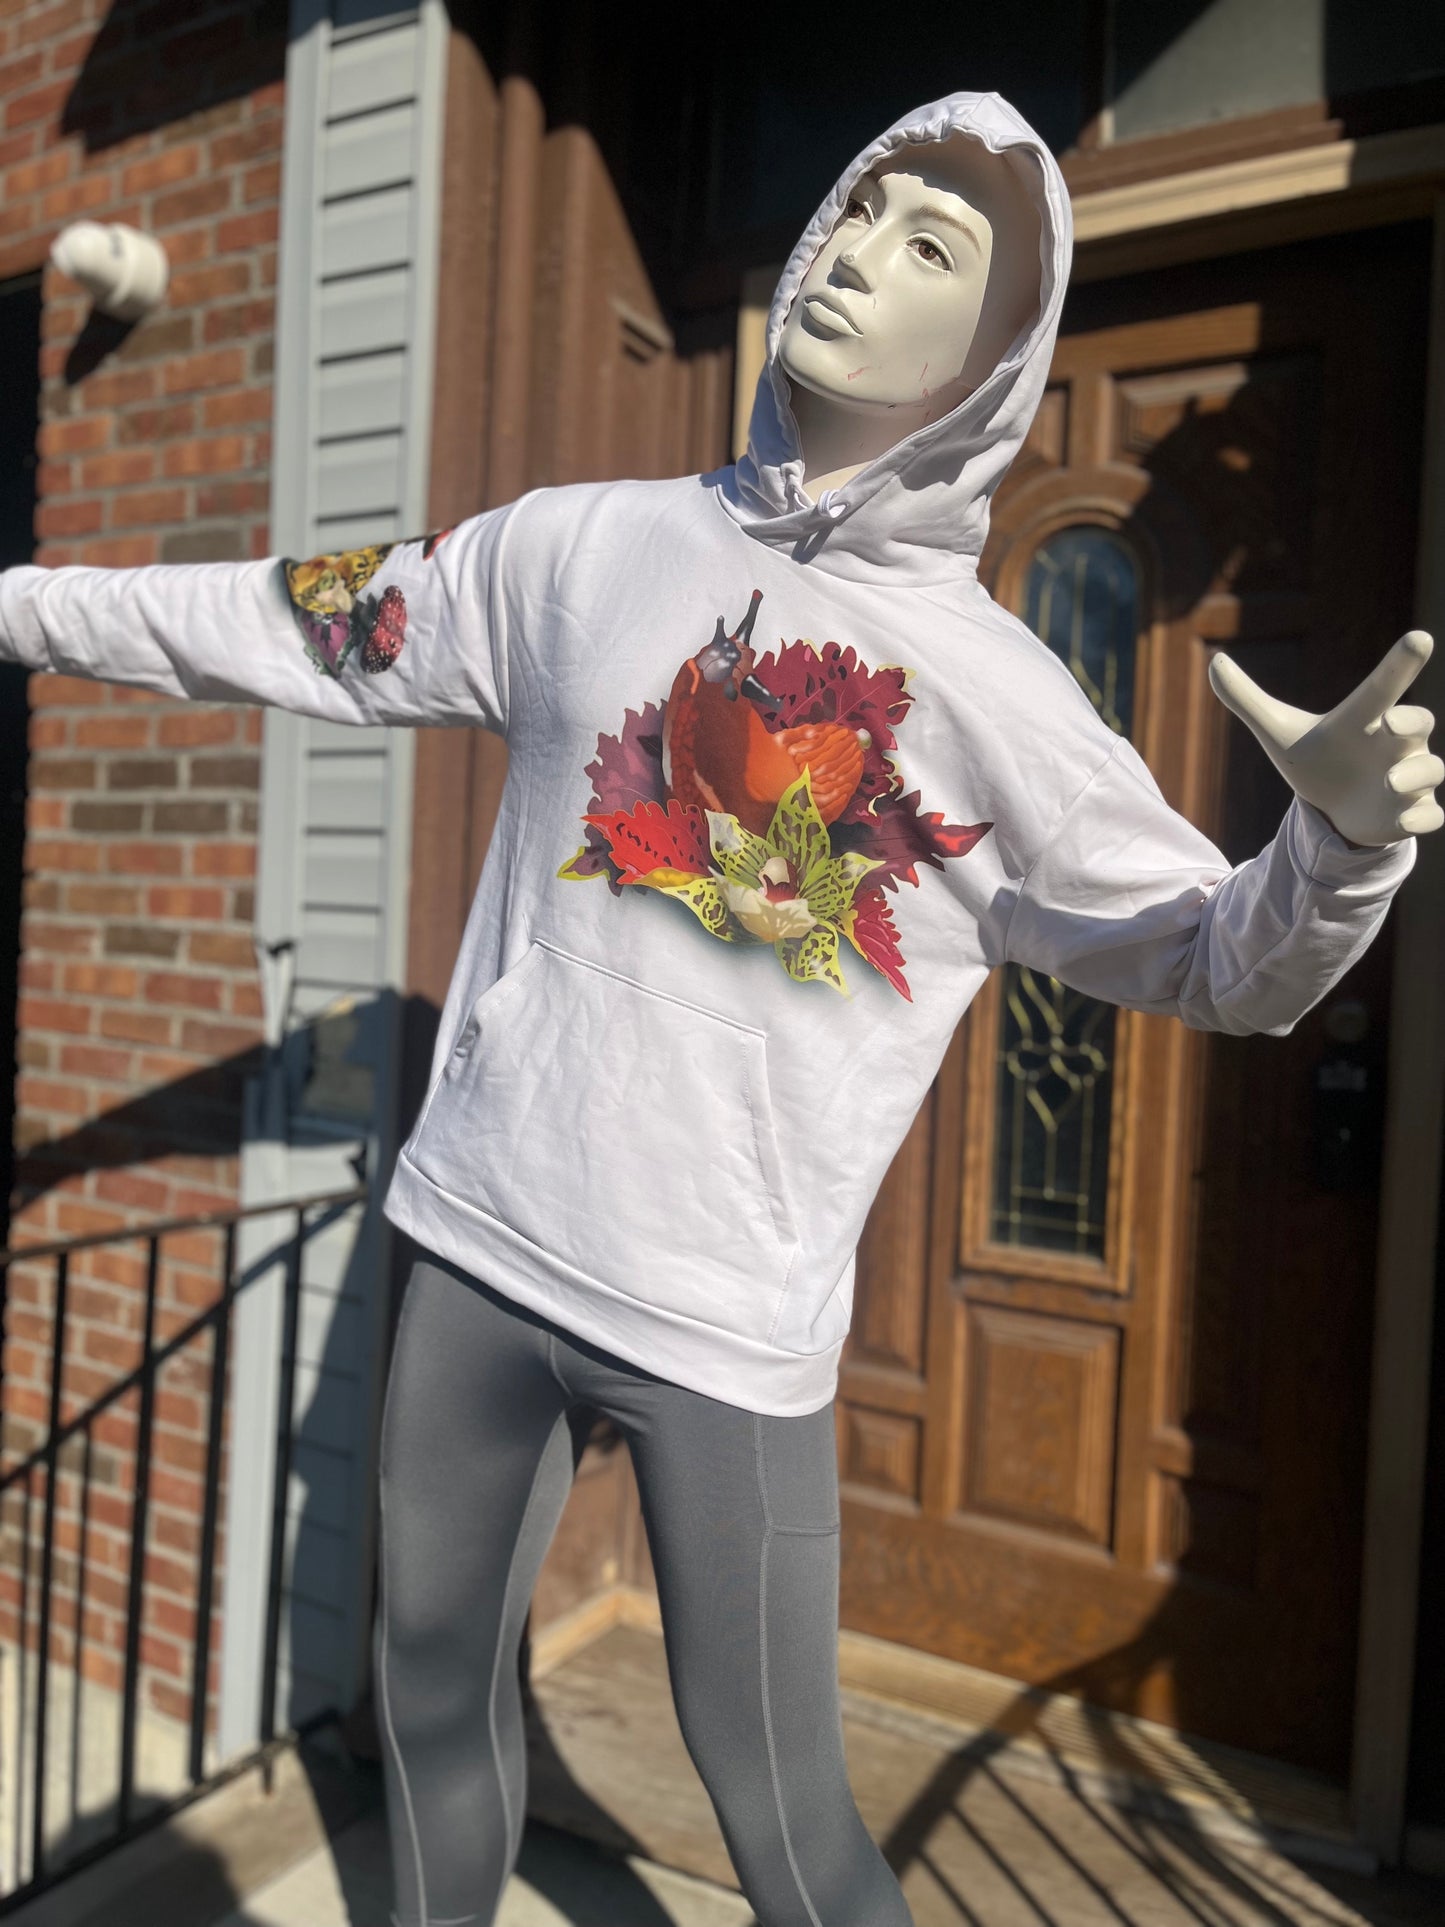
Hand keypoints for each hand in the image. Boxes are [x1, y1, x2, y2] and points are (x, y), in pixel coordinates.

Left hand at [1208, 631, 1443, 847]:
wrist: (1335, 809)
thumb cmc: (1317, 760)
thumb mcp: (1279, 732)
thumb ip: (1246, 699)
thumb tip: (1214, 662)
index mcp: (1366, 718)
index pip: (1384, 686)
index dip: (1401, 664)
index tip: (1419, 639)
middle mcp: (1397, 743)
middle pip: (1420, 722)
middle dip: (1412, 720)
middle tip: (1391, 722)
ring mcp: (1409, 778)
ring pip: (1429, 771)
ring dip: (1413, 775)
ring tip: (1388, 781)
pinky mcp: (1412, 813)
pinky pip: (1431, 816)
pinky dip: (1421, 818)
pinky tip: (1406, 821)